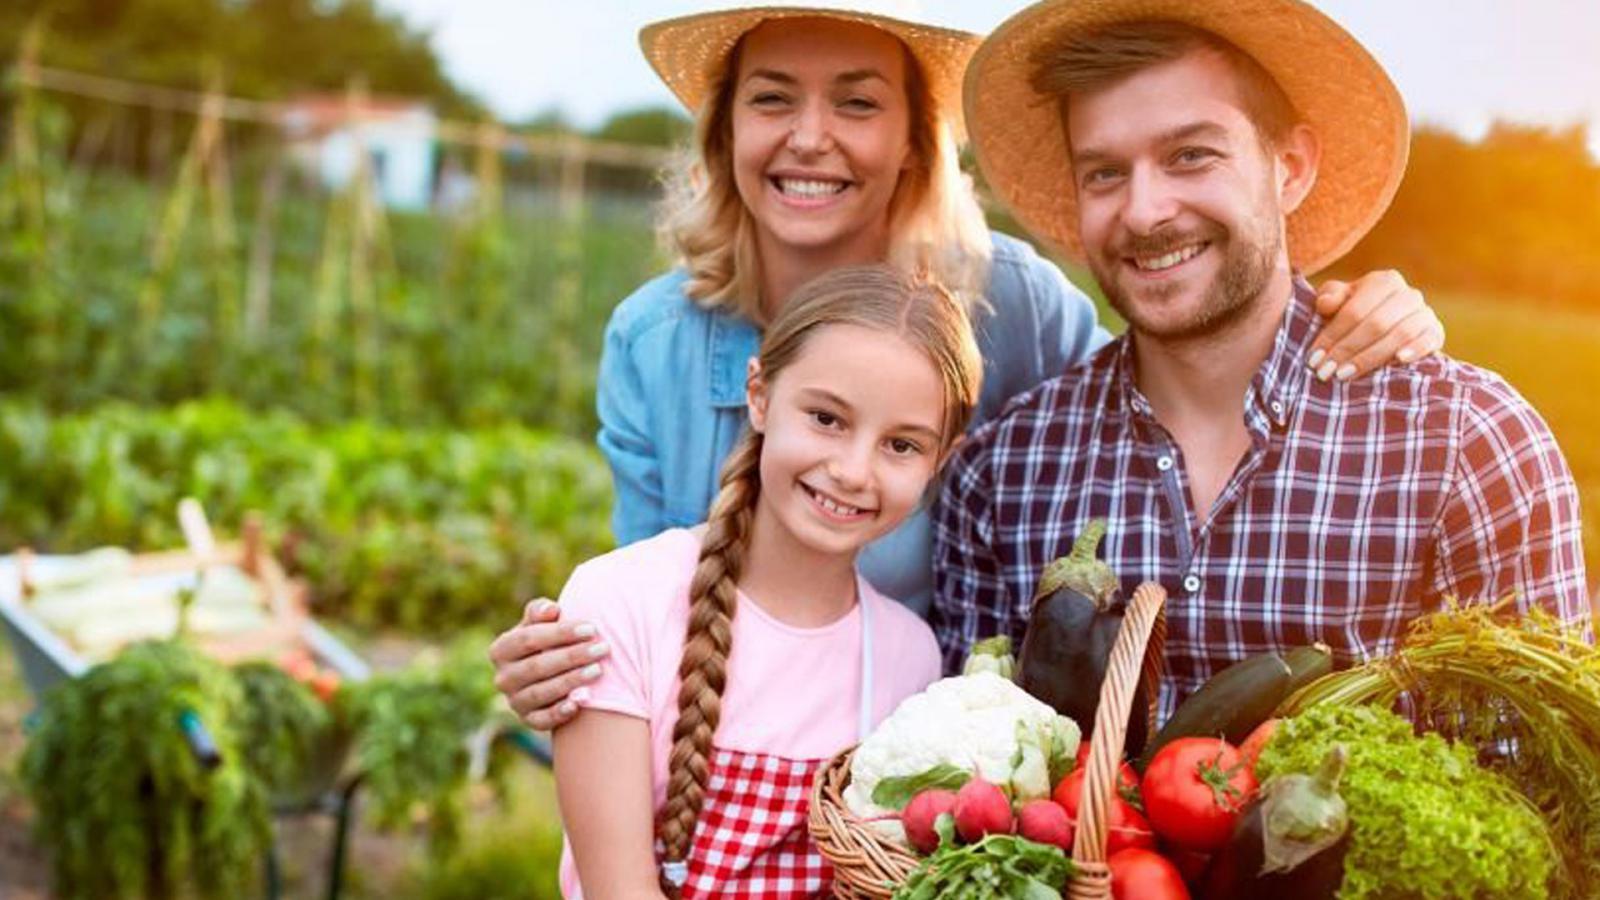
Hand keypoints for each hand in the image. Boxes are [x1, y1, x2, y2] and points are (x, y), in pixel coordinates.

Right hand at [489, 598, 608, 730]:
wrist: (550, 671)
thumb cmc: (546, 640)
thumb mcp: (538, 623)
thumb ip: (540, 611)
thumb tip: (551, 610)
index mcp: (501, 650)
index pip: (528, 639)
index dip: (560, 633)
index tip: (591, 628)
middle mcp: (503, 678)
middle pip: (537, 666)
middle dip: (572, 656)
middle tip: (602, 648)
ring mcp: (514, 701)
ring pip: (542, 692)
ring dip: (571, 681)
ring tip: (598, 670)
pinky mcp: (528, 720)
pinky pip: (542, 720)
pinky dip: (560, 713)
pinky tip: (581, 701)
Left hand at [1308, 269, 1444, 380]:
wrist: (1386, 326)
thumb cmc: (1355, 313)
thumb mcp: (1338, 301)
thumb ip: (1329, 297)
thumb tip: (1326, 303)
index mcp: (1383, 281)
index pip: (1354, 310)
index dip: (1332, 335)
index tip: (1314, 358)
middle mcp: (1407, 294)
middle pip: (1375, 324)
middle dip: (1347, 350)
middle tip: (1326, 372)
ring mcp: (1425, 313)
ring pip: (1398, 334)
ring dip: (1370, 357)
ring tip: (1345, 375)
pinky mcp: (1435, 332)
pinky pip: (1429, 340)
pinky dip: (1416, 349)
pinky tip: (1399, 360)